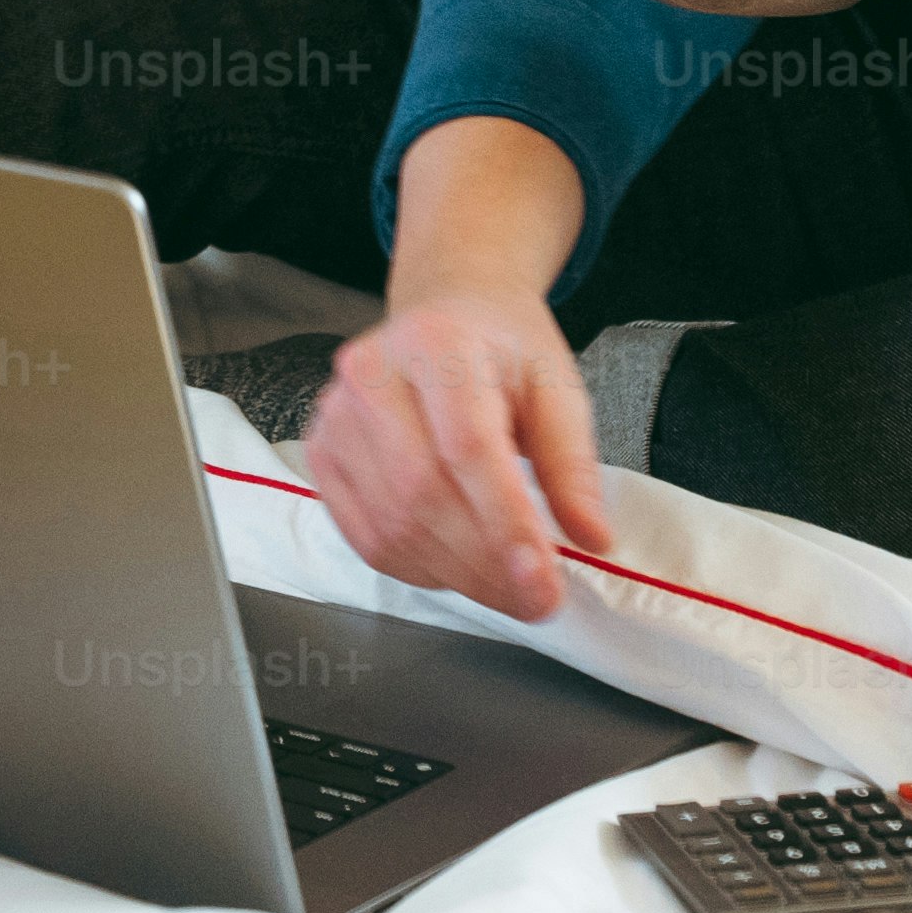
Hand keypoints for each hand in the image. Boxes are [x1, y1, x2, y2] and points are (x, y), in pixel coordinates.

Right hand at [312, 118, 619, 620]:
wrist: (445, 312)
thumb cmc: (502, 350)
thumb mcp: (557, 388)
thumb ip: (572, 463)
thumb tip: (590, 538)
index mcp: (436, 342)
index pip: (467, 447)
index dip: (505, 525)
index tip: (545, 587)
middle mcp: (370, 373)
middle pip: (422, 493)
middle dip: (485, 564)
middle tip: (537, 600)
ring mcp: (335, 415)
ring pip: (392, 525)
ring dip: (456, 576)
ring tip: (506, 588)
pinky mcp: (322, 453)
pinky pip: (366, 536)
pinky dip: (419, 570)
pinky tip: (460, 570)